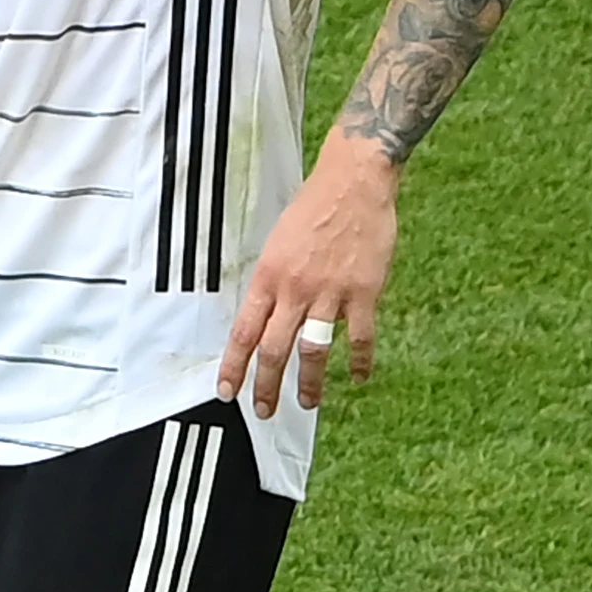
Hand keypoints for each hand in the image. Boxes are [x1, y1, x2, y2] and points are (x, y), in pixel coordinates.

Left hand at [217, 140, 398, 418]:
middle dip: (266, 386)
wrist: (353, 181)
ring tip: (307, 403)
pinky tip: (357, 377)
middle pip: (274, 349)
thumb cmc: (313, 208)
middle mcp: (296, 289)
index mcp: (269, 277)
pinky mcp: (364, 292)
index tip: (227, 392)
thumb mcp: (276, 242)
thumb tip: (263, 315)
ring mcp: (331, 293)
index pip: (244, 332)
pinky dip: (359, 362)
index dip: (234, 366)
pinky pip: (361, 337)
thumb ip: (271, 282)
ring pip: (314, 350)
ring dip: (309, 383)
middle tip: (264, 410)